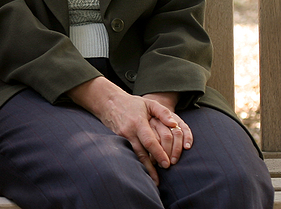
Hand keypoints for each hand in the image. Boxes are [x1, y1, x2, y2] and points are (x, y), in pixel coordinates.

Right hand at [68, 77, 187, 184]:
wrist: (107, 102)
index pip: (150, 141)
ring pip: (135, 155)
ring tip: (152, 180)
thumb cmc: (131, 103)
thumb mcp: (148, 103)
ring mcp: (122, 137)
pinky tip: (142, 171)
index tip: (167, 164)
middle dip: (151, 167)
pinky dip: (136, 162)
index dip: (159, 153)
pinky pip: (130, 152)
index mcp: (138, 123)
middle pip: (142, 153)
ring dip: (144, 168)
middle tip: (159, 179)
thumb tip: (175, 125)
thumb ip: (163, 112)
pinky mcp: (118, 140)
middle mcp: (129, 132)